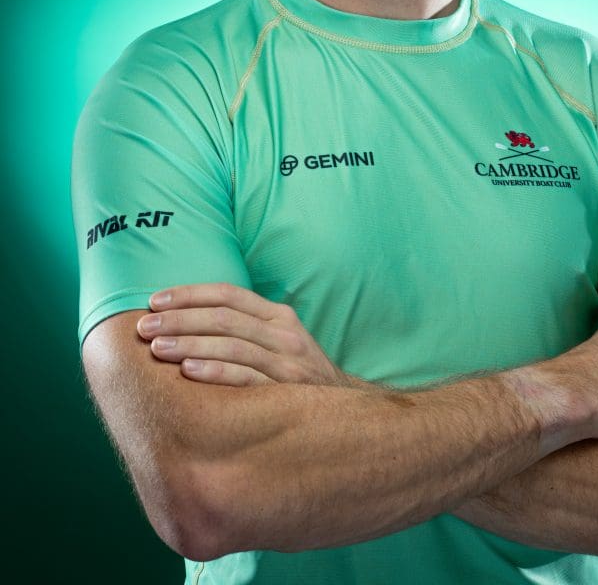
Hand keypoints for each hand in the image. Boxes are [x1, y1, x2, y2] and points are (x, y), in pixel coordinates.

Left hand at [136, 282, 350, 387]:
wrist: (342, 414)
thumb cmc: (295, 375)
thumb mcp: (278, 342)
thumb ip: (243, 329)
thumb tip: (184, 321)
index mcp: (278, 316)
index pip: (228, 294)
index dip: (189, 294)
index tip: (154, 301)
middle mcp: (284, 334)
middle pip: (224, 318)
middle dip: (180, 319)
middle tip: (144, 327)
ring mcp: (288, 363)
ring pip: (232, 345)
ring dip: (190, 344)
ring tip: (157, 348)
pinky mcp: (287, 392)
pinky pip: (246, 379)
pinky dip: (215, 372)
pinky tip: (187, 372)